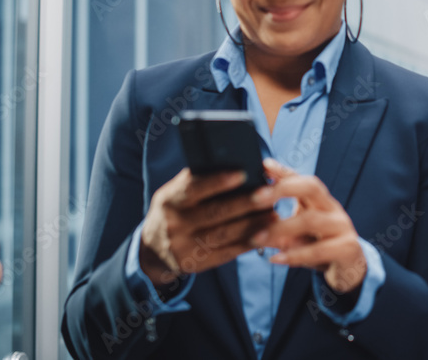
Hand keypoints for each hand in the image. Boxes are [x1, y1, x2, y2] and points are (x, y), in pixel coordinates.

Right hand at [140, 168, 276, 287]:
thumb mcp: (172, 195)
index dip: (218, 181)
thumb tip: (228, 163)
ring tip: (274, 214)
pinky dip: (247, 244)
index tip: (242, 173)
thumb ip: (194, 182)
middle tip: (269, 194)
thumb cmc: (172, 212)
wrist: (153, 252)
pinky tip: (265, 235)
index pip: (194, 189)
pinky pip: (227, 253)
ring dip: (253, 224)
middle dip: (245, 203)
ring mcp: (186, 246)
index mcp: (170, 201)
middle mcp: (176, 224)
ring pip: (224, 234)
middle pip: (215, 213)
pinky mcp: (197, 263)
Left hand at [251, 159, 365, 293]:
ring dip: (280, 228)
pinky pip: (319, 250)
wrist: (349, 269)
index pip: (302, 178)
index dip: (283, 171)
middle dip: (282, 189)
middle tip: (254, 198)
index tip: (263, 165)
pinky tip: (274, 258)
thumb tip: (246, 214)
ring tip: (257, 238)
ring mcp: (342, 227)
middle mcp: (332, 208)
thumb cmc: (318, 245)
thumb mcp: (298, 231)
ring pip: (311, 220)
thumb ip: (278, 221)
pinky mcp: (347, 248)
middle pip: (311, 187)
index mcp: (320, 200)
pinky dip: (294, 255)